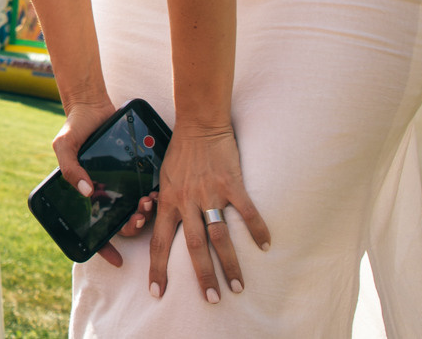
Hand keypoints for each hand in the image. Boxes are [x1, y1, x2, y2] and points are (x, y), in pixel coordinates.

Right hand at [51, 96, 153, 268]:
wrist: (93, 105)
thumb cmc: (75, 128)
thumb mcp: (64, 146)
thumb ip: (70, 168)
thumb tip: (87, 191)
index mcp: (85, 192)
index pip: (93, 228)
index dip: (104, 247)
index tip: (117, 260)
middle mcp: (103, 192)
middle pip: (118, 223)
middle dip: (131, 227)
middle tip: (139, 218)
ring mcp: (119, 183)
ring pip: (133, 210)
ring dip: (143, 214)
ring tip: (149, 203)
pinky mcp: (133, 172)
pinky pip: (143, 190)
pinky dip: (151, 196)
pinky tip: (156, 192)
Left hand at [148, 123, 269, 303]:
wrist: (199, 123)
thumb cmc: (179, 151)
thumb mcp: (162, 178)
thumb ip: (164, 203)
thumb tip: (156, 224)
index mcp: (167, 201)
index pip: (159, 242)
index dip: (158, 268)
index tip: (158, 291)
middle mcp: (187, 200)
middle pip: (194, 246)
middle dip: (202, 276)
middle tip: (211, 299)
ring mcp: (210, 193)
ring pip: (220, 236)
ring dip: (230, 263)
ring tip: (237, 286)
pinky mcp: (231, 183)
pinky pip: (246, 211)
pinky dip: (257, 229)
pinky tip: (265, 246)